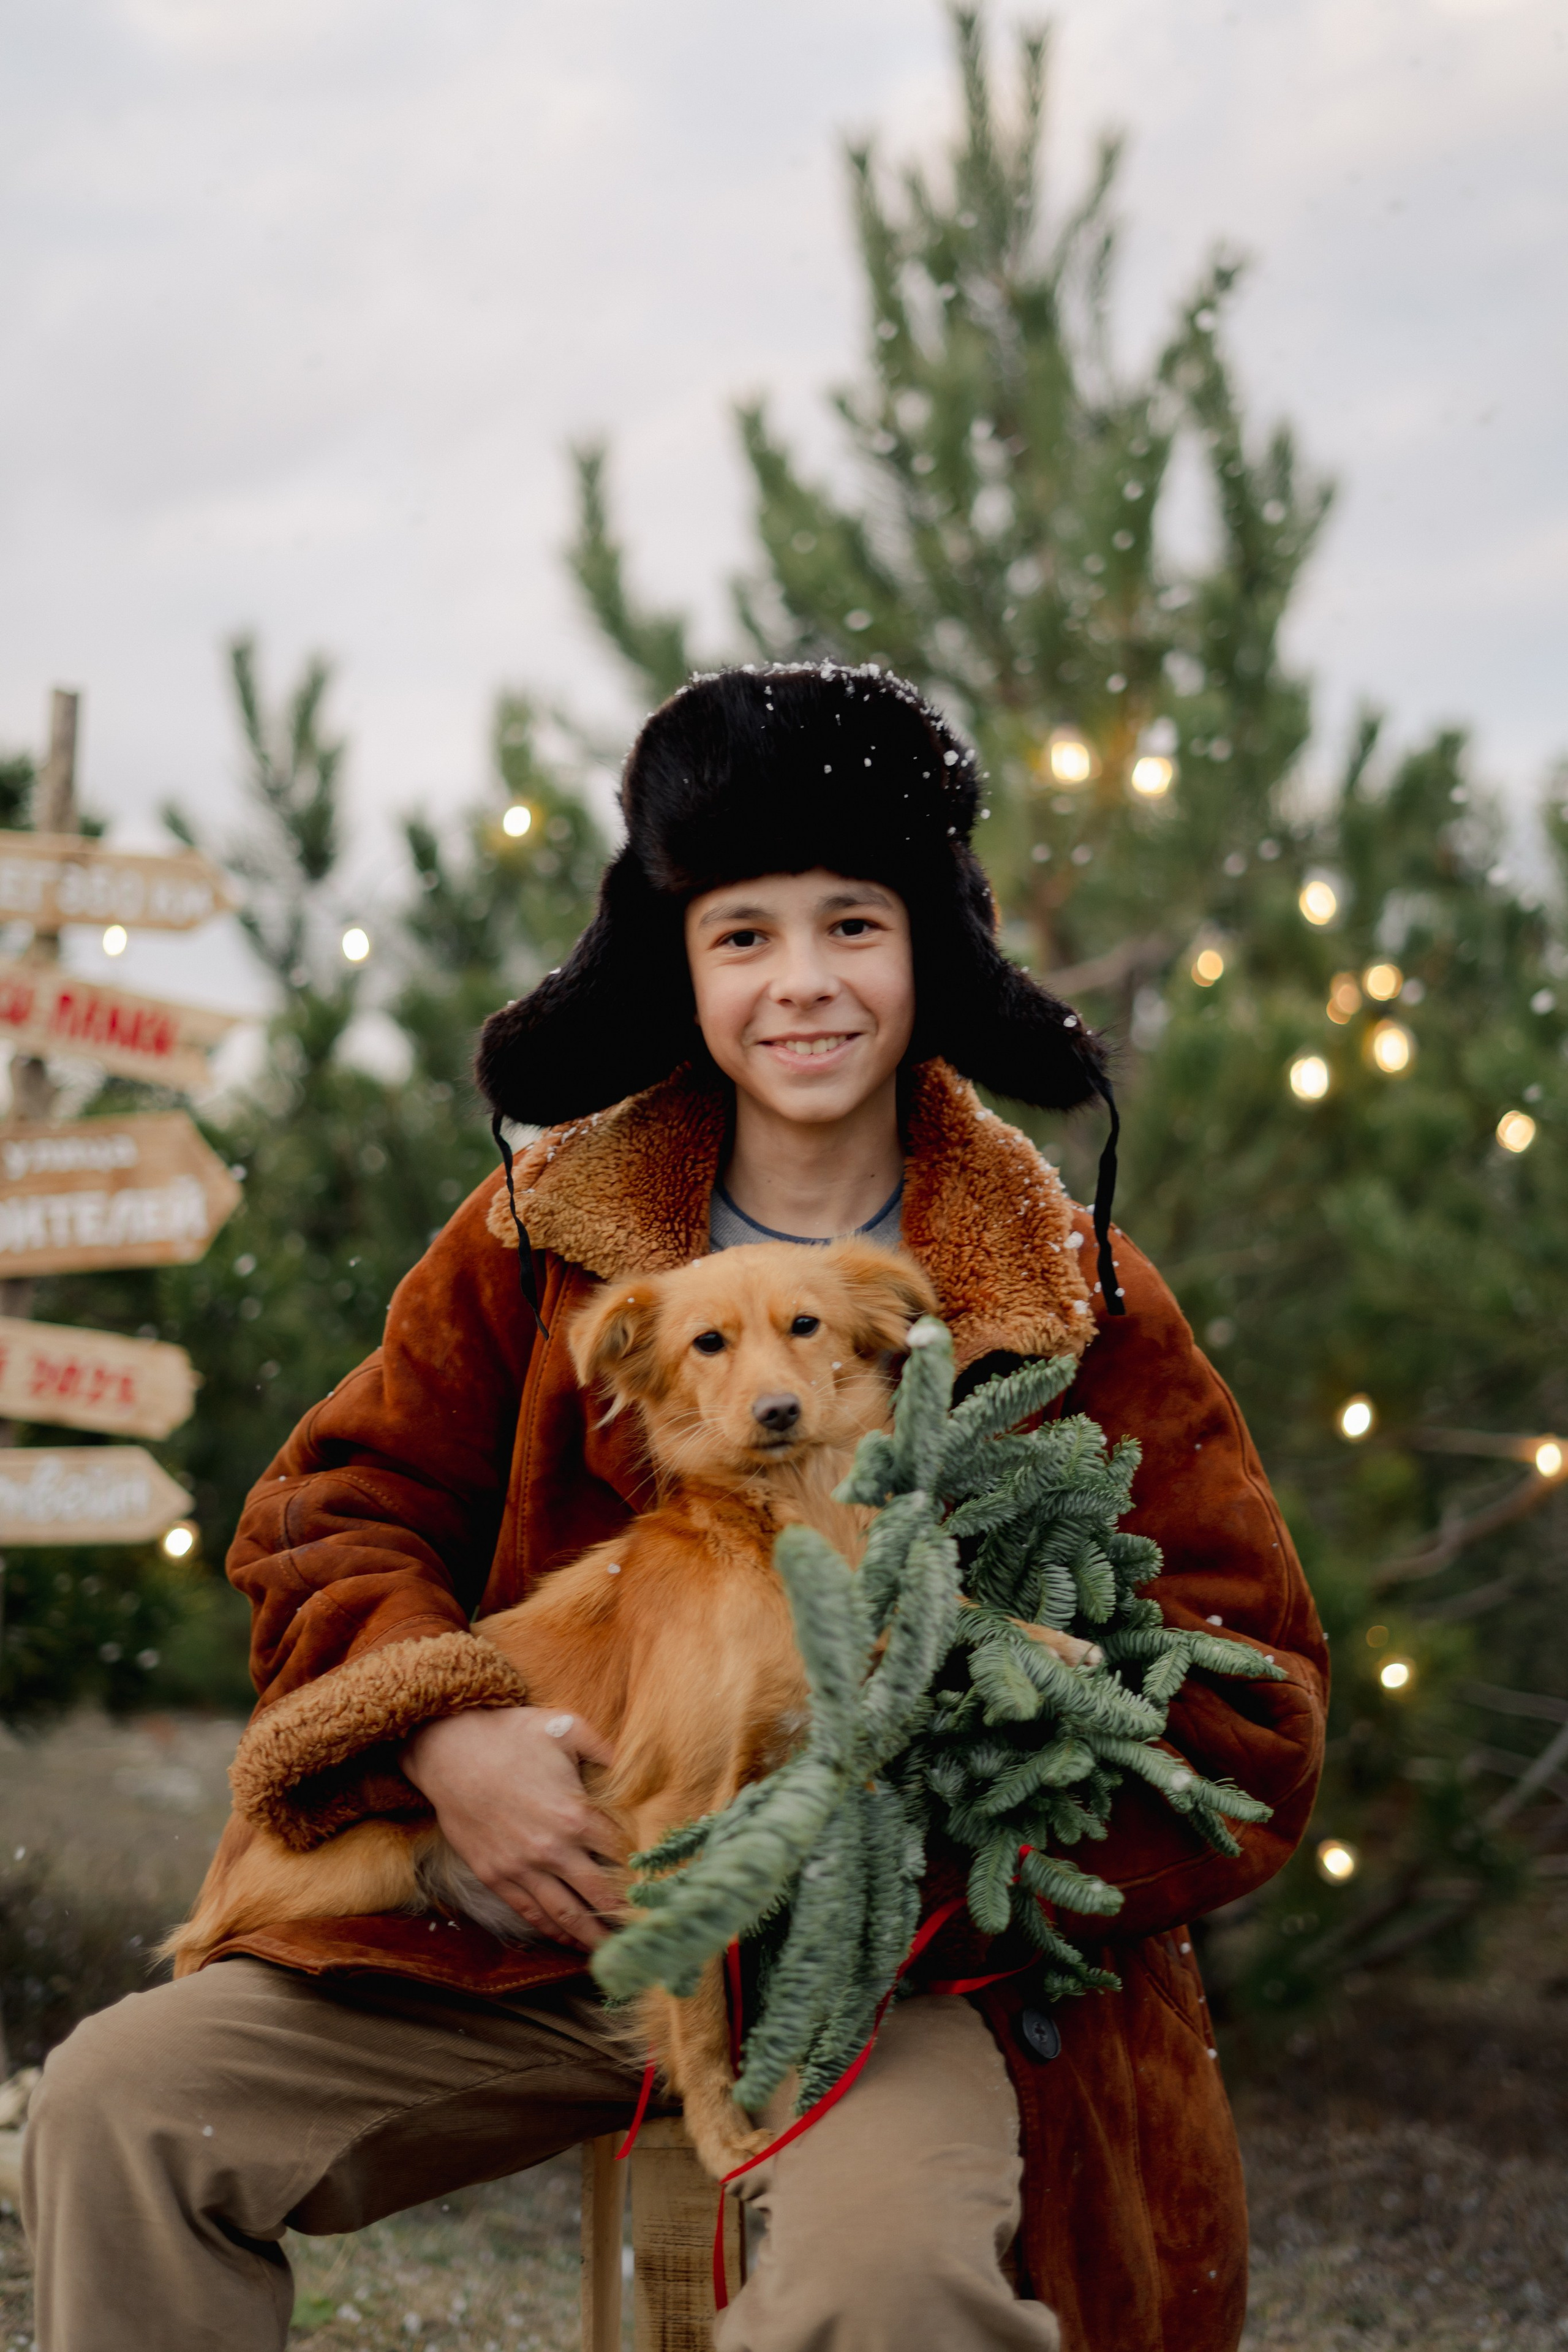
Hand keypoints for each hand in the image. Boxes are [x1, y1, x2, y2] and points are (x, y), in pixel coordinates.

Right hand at [403, 1705, 620, 1949]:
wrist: (449, 1750)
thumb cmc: (509, 1734)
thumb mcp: (565, 1727)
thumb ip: (603, 1748)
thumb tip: (629, 1765)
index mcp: (575, 1815)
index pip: (620, 1854)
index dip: (639, 1870)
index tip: (655, 1885)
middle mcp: (552, 1849)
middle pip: (599, 1895)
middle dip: (623, 1917)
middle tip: (643, 1932)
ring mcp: (520, 1867)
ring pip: (564, 1914)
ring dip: (590, 1936)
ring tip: (611, 1951)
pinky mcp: (495, 1876)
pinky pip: (529, 1912)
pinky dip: (551, 1931)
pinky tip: (567, 1940)